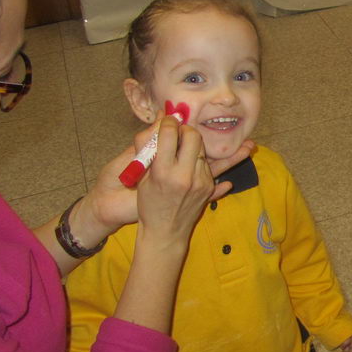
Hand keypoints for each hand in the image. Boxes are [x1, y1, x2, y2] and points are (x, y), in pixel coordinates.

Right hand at [79, 121, 255, 235]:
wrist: (165, 232)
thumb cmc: (148, 203)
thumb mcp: (142, 177)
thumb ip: (151, 149)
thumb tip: (161, 120)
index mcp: (162, 171)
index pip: (169, 133)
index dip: (169, 123)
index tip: (169, 121)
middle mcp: (184, 175)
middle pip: (193, 136)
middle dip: (186, 130)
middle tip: (180, 132)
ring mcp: (200, 181)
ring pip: (202, 149)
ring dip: (193, 145)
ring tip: (184, 148)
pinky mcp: (209, 187)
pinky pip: (208, 164)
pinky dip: (198, 160)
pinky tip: (193, 162)